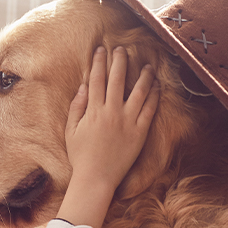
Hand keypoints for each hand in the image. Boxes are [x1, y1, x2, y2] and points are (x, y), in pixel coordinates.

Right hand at [57, 46, 159, 227]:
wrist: (96, 178)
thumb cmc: (81, 156)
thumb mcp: (71, 130)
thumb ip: (76, 107)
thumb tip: (83, 87)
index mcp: (94, 111)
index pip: (96, 79)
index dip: (98, 62)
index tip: (101, 50)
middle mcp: (112, 112)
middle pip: (117, 79)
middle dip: (119, 61)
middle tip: (122, 49)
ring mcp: (128, 121)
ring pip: (138, 91)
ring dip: (143, 75)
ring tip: (146, 65)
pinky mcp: (140, 132)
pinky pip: (150, 109)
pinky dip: (154, 95)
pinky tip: (156, 85)